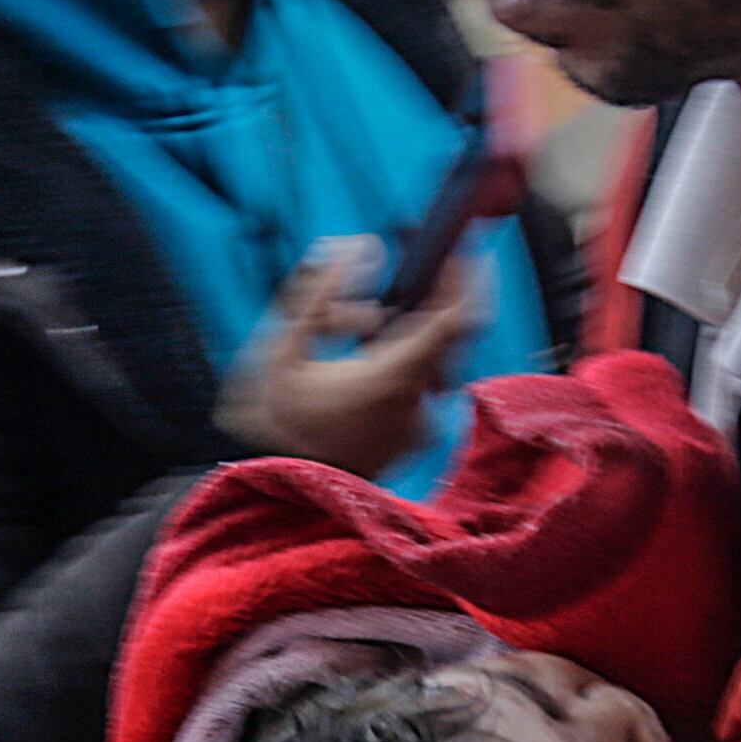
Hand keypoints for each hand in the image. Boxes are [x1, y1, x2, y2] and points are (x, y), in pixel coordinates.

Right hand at [215, 241, 483, 479]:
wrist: (277, 497)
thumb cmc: (274, 426)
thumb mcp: (283, 348)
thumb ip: (322, 292)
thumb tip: (361, 247)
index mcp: (393, 378)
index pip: (458, 318)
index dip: (467, 275)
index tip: (459, 244)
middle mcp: (418, 404)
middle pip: (444, 333)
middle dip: (419, 297)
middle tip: (394, 270)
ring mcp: (419, 424)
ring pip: (427, 356)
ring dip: (397, 331)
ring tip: (339, 329)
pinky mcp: (413, 437)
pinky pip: (417, 383)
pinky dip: (394, 360)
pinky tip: (350, 362)